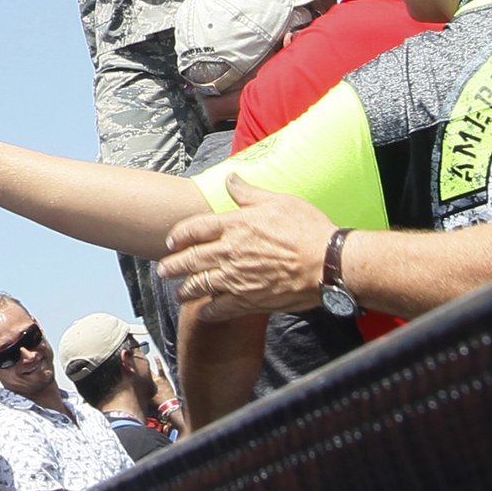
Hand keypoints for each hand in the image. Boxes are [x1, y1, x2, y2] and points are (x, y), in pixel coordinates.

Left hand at [159, 175, 335, 317]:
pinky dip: (208, 311)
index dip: (177, 236)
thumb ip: (248, 192)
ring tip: (179, 293)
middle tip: (162, 271)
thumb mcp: (278, 201)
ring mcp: (236, 278)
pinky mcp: (249, 300)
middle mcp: (229, 252)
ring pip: (199, 286)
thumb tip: (230, 178)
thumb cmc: (307, 229)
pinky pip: (219, 309)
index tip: (169, 241)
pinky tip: (203, 312)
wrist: (328, 263)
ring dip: (185, 290)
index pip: (193, 229)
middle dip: (172, 266)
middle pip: (189, 260)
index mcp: (234, 225)